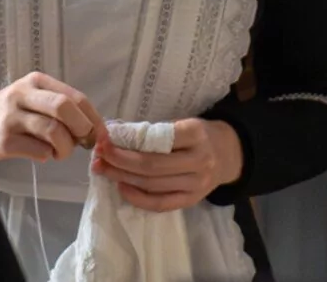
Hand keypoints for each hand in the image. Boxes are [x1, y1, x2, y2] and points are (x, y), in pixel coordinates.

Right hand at [0, 72, 106, 161]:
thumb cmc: (11, 111)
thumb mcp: (33, 98)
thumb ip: (61, 107)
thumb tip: (95, 131)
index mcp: (36, 81)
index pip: (76, 97)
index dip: (94, 119)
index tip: (101, 137)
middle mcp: (23, 94)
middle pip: (65, 107)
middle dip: (83, 129)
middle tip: (83, 143)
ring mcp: (12, 117)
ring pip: (54, 131)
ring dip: (66, 148)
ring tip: (60, 152)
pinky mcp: (4, 140)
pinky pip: (39, 151)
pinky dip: (48, 156)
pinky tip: (42, 154)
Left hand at [91, 117, 242, 210]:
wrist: (228, 154)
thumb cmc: (198, 135)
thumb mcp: (182, 123)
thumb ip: (155, 132)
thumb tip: (116, 138)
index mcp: (195, 134)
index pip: (158, 140)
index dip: (128, 142)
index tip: (104, 139)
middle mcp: (199, 161)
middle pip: (152, 165)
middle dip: (119, 161)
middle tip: (97, 155)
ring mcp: (197, 184)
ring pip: (153, 185)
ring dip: (123, 177)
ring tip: (103, 169)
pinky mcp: (193, 200)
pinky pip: (162, 204)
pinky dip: (139, 198)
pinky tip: (121, 187)